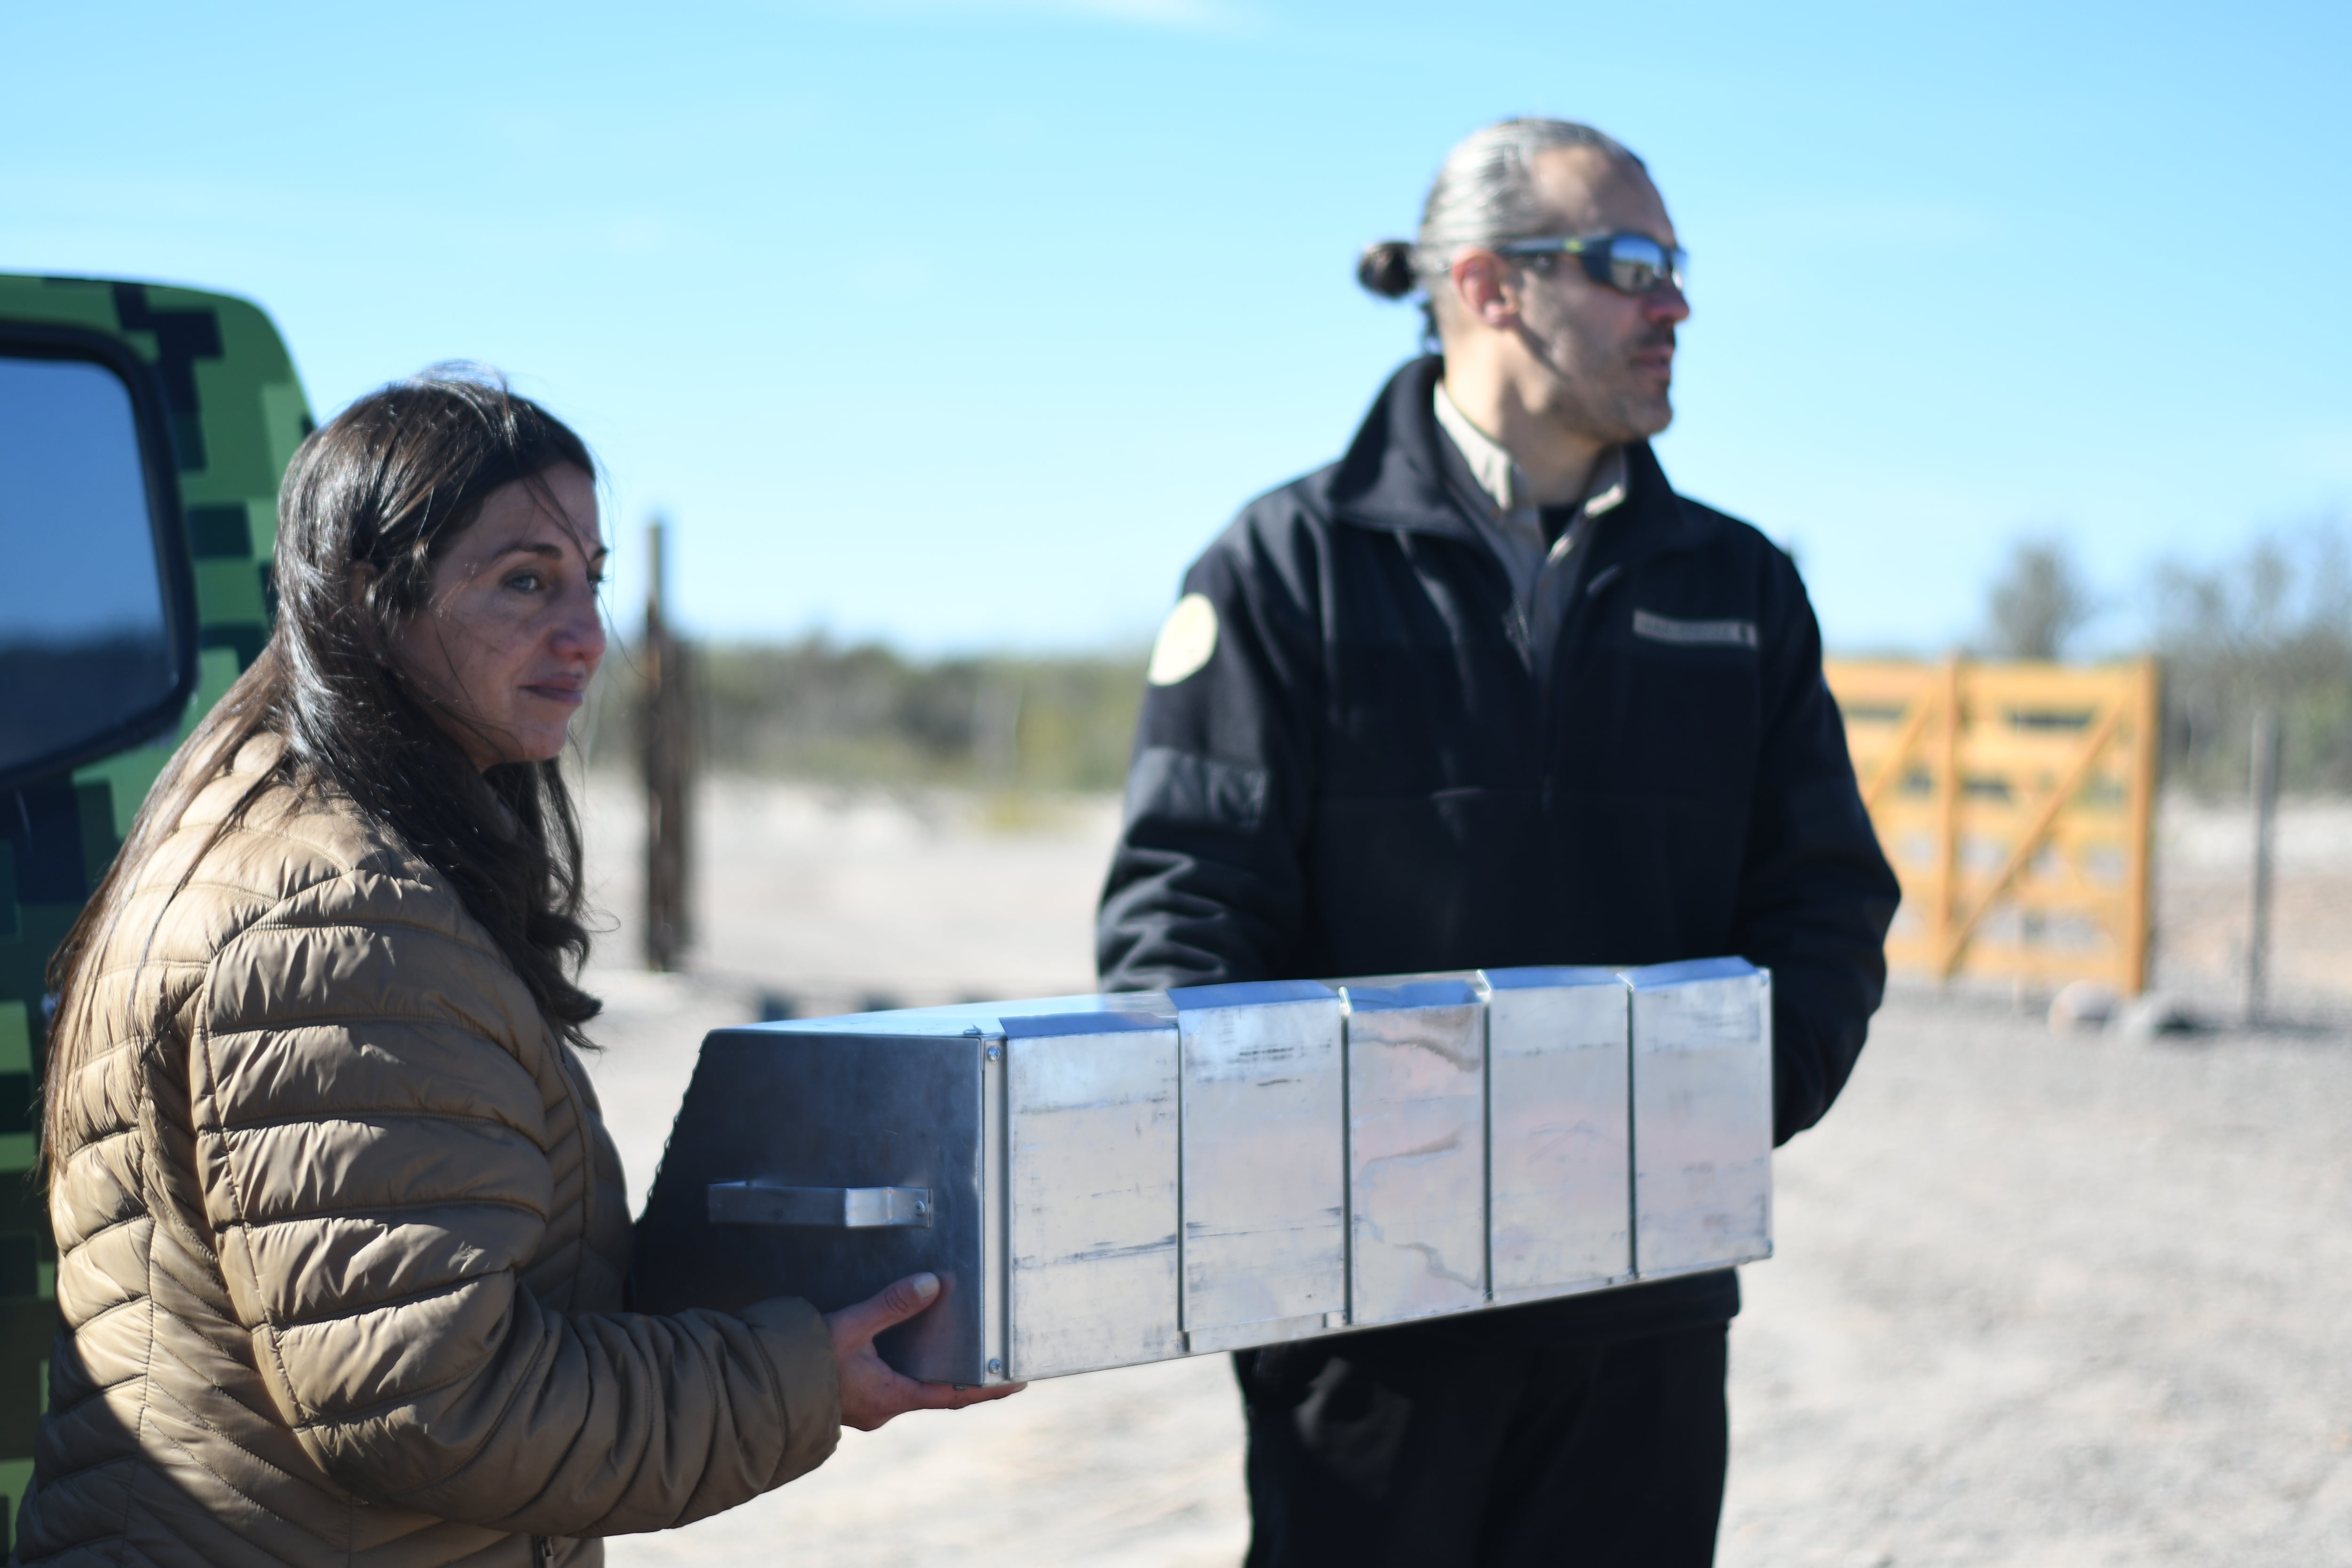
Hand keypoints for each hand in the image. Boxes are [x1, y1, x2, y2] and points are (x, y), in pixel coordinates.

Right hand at [823, 1272, 1024, 1430]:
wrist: (760, 1389)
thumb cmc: (803, 1362)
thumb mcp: (852, 1326)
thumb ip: (892, 1304)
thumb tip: (933, 1284)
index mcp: (892, 1396)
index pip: (954, 1394)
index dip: (988, 1388)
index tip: (1018, 1381)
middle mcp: (884, 1407)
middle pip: (935, 1389)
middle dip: (962, 1374)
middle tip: (991, 1355)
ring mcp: (867, 1405)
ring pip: (909, 1383)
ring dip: (929, 1367)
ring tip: (953, 1342)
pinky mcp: (850, 1397)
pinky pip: (887, 1380)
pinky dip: (903, 1364)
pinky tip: (901, 1344)